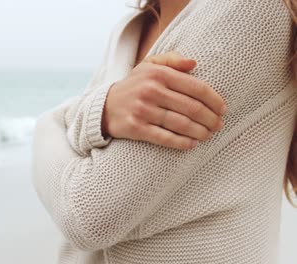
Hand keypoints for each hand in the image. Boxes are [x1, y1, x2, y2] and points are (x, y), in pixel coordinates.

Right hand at [101, 51, 226, 149]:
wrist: (104, 106)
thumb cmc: (133, 86)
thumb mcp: (148, 66)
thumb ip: (171, 61)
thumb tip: (194, 63)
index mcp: (158, 74)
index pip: (196, 87)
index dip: (214, 100)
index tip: (223, 109)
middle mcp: (151, 90)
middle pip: (191, 107)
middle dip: (210, 119)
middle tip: (218, 125)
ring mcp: (143, 110)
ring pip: (181, 124)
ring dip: (200, 132)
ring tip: (208, 135)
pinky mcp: (136, 128)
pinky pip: (164, 137)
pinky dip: (181, 143)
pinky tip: (191, 144)